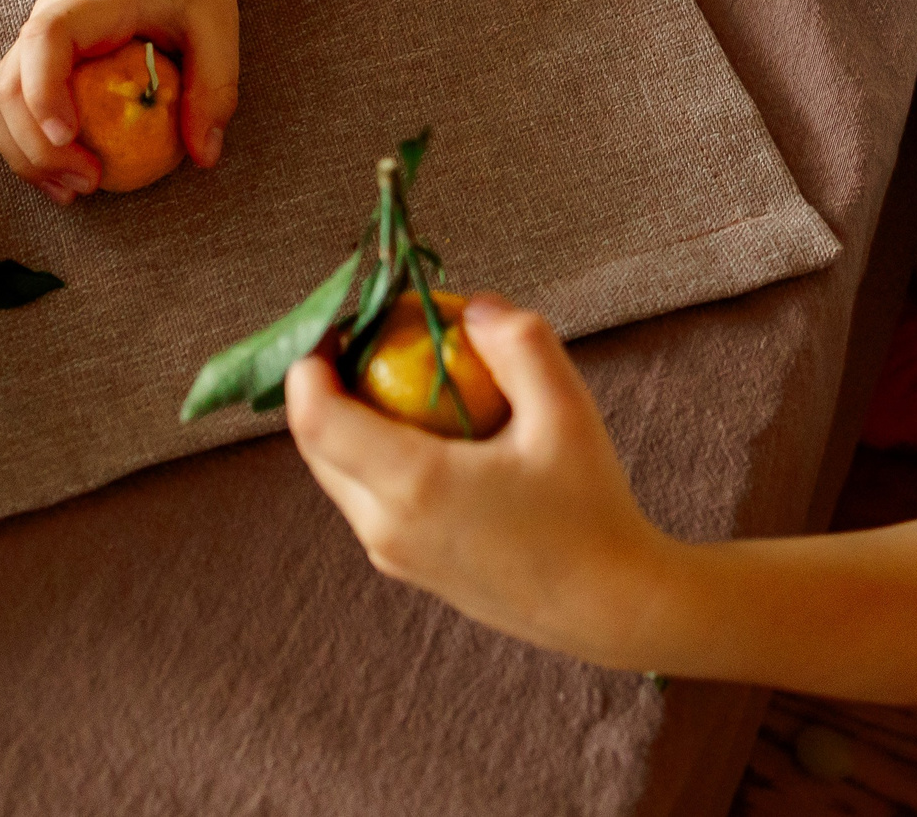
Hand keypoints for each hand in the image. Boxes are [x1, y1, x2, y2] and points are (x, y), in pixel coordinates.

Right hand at [0, 0, 240, 204]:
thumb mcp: (217, 26)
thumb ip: (214, 88)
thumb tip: (205, 156)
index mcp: (88, 1)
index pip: (45, 41)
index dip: (46, 93)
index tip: (70, 140)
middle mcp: (48, 16)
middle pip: (8, 87)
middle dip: (35, 148)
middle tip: (88, 185)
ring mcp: (38, 35)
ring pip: (2, 101)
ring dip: (27, 154)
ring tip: (74, 191)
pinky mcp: (43, 52)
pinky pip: (20, 101)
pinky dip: (32, 142)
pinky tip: (67, 174)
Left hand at [286, 298, 673, 666]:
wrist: (608, 608)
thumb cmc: (591, 510)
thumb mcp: (566, 410)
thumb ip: (519, 344)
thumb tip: (474, 308)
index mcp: (413, 485)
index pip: (315, 420)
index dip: (308, 366)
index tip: (337, 326)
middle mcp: (387, 527)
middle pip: (316, 448)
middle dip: (324, 388)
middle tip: (366, 341)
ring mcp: (394, 556)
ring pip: (339, 478)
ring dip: (349, 425)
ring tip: (399, 381)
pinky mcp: (410, 570)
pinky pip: (368, 502)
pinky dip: (374, 459)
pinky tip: (428, 435)